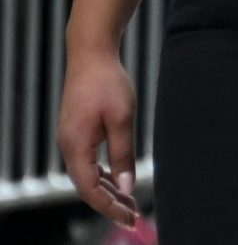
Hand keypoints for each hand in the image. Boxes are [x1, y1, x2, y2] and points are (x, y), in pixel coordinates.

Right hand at [57, 47, 141, 227]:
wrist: (91, 55)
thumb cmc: (108, 83)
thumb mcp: (122, 119)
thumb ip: (123, 153)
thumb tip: (128, 185)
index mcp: (76, 146)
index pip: (90, 189)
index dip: (109, 206)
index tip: (129, 217)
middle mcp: (69, 147)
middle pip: (88, 186)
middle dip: (110, 203)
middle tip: (134, 216)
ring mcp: (71, 140)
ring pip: (88, 175)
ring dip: (108, 190)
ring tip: (130, 203)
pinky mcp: (77, 132)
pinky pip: (89, 162)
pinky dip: (104, 174)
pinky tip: (119, 180)